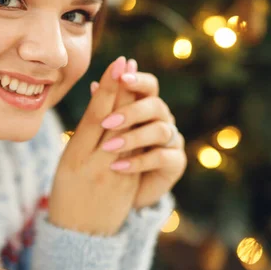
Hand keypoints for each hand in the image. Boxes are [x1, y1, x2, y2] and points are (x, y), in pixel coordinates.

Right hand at [48, 56, 142, 235]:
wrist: (79, 234)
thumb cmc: (68, 193)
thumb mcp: (68, 162)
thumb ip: (83, 134)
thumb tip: (96, 98)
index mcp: (73, 157)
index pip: (93, 115)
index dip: (106, 88)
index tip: (115, 63)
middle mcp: (94, 163)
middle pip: (111, 119)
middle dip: (121, 88)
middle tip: (127, 61)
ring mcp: (114, 174)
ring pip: (128, 133)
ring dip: (135, 104)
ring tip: (138, 79)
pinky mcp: (129, 184)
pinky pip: (137, 153)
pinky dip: (142, 130)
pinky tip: (148, 112)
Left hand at [91, 63, 186, 209]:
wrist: (120, 192)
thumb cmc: (110, 155)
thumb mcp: (104, 132)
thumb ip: (103, 109)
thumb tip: (94, 85)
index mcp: (145, 105)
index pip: (148, 86)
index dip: (137, 80)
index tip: (120, 77)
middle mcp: (162, 119)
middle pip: (156, 105)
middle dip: (131, 111)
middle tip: (107, 122)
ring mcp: (172, 140)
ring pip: (161, 130)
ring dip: (133, 137)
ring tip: (108, 147)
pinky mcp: (176, 162)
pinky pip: (162, 157)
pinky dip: (139, 161)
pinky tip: (118, 166)